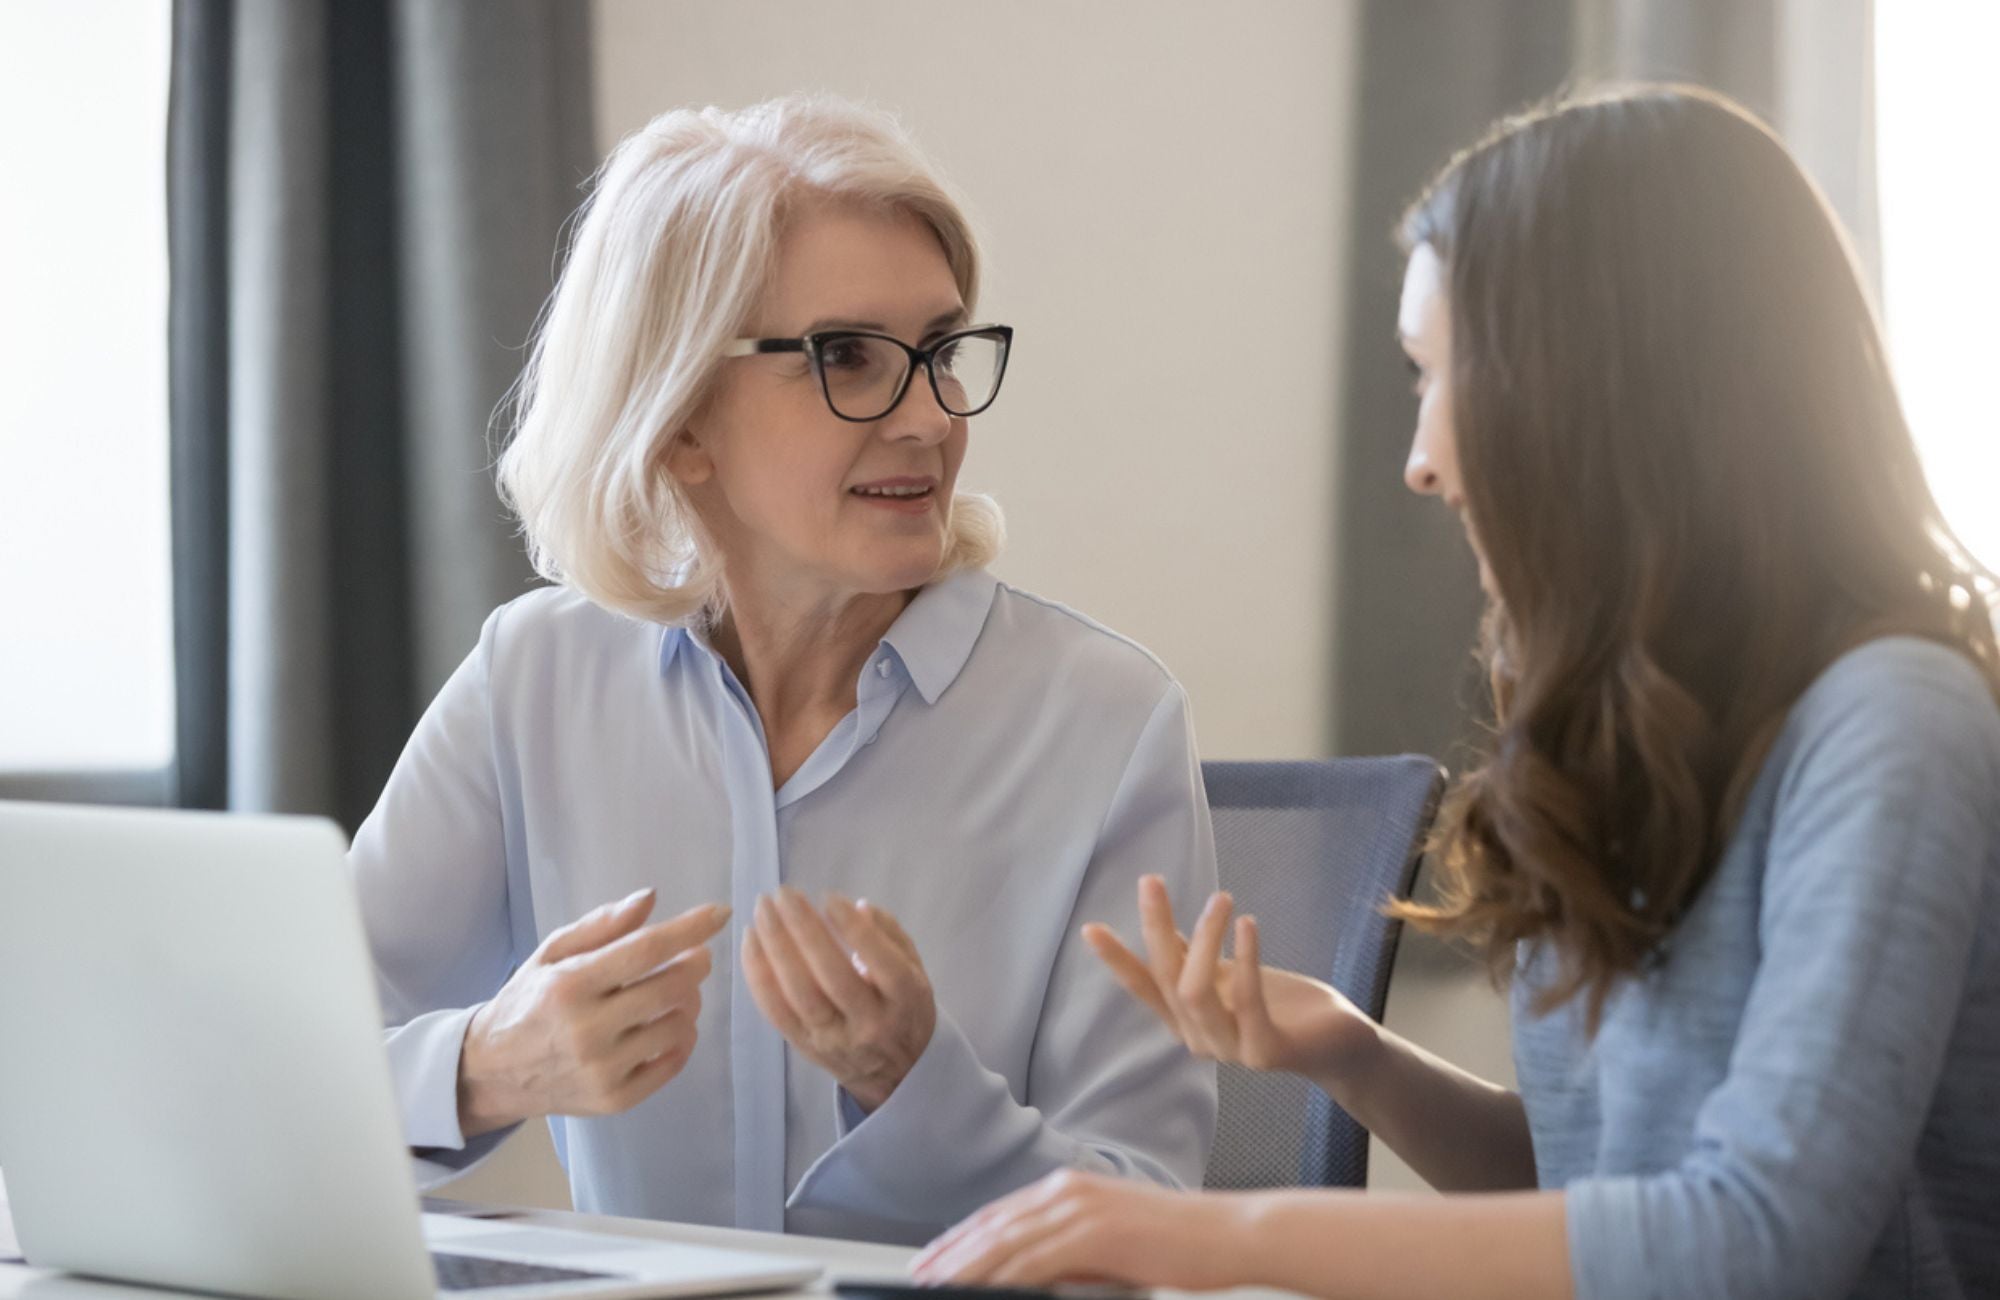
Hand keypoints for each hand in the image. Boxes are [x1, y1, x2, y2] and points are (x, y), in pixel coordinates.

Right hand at [457, 888, 728, 1135]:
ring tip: (676, 993)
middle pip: (671, 987)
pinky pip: (673, 1063)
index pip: (645, 950)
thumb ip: (601, 925)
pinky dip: (683, 1039)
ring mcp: (602, 1069)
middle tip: (697, 957)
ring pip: (679, 1025)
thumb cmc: (528, 1001)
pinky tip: (671, 1025)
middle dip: (696, 964)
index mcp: (570, 985)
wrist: (492, 1072)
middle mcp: (587, 1029)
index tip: (720, 913)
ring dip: (690, 1002)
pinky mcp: (614, 1100)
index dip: (689, 929)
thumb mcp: (551, 954)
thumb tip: (650, 898)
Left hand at [741, 887, 934, 1111]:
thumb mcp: (916, 969)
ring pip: (798, 993)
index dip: (852, 929)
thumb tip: (857, 907)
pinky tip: (751, 941)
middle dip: (804, 930)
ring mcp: (834, 1039)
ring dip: (775, 947)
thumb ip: (890, 935)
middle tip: (784, 894)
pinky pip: (775, 1011)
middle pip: (832, 976)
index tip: (828, 897)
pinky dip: (758, 974)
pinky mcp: (804, 1047)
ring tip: (763, 910)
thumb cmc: (904, 1008)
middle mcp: (869, 1023)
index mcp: (905, 1000)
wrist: (895, 1074)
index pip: (880, 962)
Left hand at [912, 1169, 1253, 1289]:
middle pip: (992, 1226)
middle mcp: (1068, 1189)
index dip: (961, 1239)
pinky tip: (980, 1290)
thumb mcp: (1113, 1243)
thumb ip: (1071, 1252)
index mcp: (1071, 1186)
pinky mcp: (1093, 1231)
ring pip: (1003, 1243)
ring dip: (963, 1268)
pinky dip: (1000, 1277)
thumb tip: (1032, 1276)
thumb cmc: (1181, 1243)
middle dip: (949, 1255)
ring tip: (935, 1287)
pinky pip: (1033, 1260)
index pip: (1001, 1216)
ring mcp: (1080, 1207)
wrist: (1231, 1233)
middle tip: (918, 1277)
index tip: (933, 1261)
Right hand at [1083, 875, 1378, 1085]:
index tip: (1090, 927)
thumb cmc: (1282, 1006)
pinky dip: (1244, 958)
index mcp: (1186, 1021)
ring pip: (1196, 991)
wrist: (1338, 1043)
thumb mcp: (1230, 976)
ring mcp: (1230, 1050)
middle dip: (1155, 928)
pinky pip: (1247, 1001)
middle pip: (1166, 979)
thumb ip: (1196, 959)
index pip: (1143, 987)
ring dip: (1205, 938)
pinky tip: (1247, 923)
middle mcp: (1200, 1039)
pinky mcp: (1265, 1052)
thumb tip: (1162, 925)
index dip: (1117, 960)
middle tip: (1150, 881)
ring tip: (1220, 898)